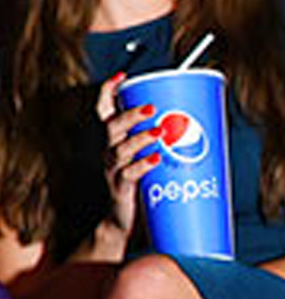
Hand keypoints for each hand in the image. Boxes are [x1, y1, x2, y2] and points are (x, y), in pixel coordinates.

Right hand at [97, 72, 159, 249]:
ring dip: (140, 138)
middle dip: (131, 114)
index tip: (121, 76)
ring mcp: (112, 169)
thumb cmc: (141, 185)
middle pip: (111, 126)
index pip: (103, 110)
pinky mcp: (120, 188)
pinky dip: (143, 165)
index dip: (108, 91)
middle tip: (153, 108)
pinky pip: (129, 174)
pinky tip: (156, 159)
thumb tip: (195, 119)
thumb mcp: (146, 156)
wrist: (124, 222)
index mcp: (114, 139)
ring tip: (160, 132)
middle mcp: (109, 151)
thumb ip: (163, 140)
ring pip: (120, 149)